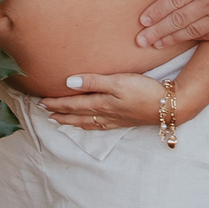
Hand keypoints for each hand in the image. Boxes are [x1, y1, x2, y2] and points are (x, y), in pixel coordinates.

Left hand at [40, 72, 165, 129]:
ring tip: (59, 121)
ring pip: (86, 122)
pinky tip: (88, 124)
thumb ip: (94, 82)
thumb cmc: (143, 90)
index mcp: (100, 103)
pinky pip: (98, 126)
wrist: (167, 106)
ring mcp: (114, 119)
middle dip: (59, 113)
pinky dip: (87, 125)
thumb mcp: (118, 82)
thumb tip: (69, 83)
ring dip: (71, 121)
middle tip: (43, 112)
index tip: (41, 101)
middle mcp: (104, 114)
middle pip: (76, 114)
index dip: (56, 103)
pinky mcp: (123, 121)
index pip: (72, 104)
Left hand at [136, 0, 208, 48]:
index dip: (158, 9)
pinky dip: (192, 40)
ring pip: (190, 30)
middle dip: (157, 30)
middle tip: (139, 40)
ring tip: (153, 46)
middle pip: (178, 18)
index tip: (143, 18)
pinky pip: (208, 36)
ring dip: (170, 39)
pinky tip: (183, 42)